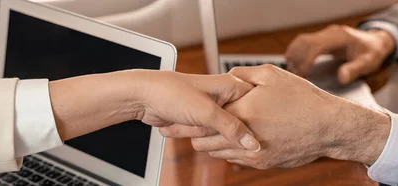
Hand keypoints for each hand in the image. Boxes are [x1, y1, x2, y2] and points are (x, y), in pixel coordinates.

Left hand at [49, 70, 260, 150]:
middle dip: (217, 129)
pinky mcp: (200, 120)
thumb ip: (232, 128)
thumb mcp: (207, 112)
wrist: (142, 97)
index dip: (252, 123)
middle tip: (200, 121)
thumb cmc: (171, 92)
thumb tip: (253, 144)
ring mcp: (212, 109)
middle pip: (237, 125)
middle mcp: (225, 96)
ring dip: (201, 132)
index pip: (255, 108)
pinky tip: (179, 125)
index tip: (247, 132)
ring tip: (184, 118)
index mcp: (232, 86)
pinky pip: (205, 135)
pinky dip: (193, 135)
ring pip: (219, 133)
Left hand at [187, 65, 390, 168]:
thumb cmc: (303, 99)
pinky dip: (230, 150)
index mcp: (242, 113)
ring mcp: (254, 154)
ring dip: (213, 143)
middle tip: (189, 126)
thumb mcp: (271, 74)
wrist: (329, 126)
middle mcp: (244, 137)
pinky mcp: (263, 163)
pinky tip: (232, 139)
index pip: (203, 121)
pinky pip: (236, 160)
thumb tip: (226, 76)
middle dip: (195, 134)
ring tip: (210, 132)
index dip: (190, 118)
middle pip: (204, 142)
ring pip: (218, 153)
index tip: (182, 114)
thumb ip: (242, 74)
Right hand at [285, 25, 394, 83]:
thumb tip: (341, 78)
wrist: (375, 42)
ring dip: (294, 55)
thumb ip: (354, 70)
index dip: (306, 59)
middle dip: (297, 59)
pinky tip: (294, 64)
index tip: (302, 74)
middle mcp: (330, 32)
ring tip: (293, 72)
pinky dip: (296, 52)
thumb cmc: (371, 53)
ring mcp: (324, 34)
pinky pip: (303, 42)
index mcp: (340, 36)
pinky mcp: (321, 38)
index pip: (316, 45)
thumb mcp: (368, 63)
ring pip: (301, 41)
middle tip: (295, 77)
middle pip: (305, 42)